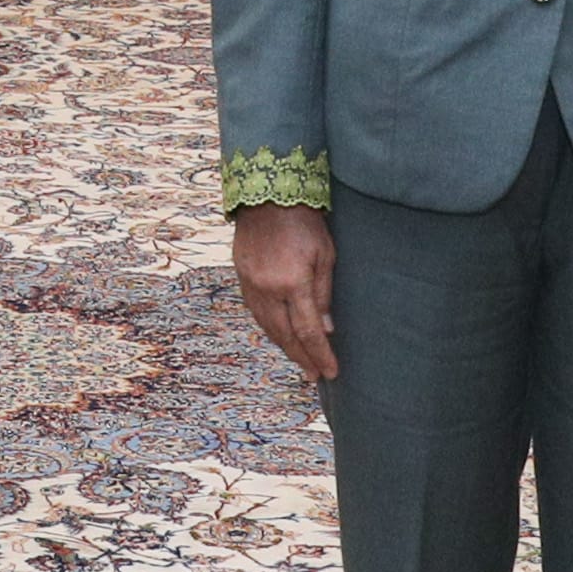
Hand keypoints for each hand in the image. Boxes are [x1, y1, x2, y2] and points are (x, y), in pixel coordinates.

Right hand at [232, 203, 338, 382]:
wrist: (266, 196)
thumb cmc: (304, 222)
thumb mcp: (325, 255)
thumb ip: (324, 293)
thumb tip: (326, 328)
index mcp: (293, 283)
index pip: (309, 330)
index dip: (320, 354)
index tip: (331, 372)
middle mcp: (268, 289)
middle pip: (285, 335)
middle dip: (301, 358)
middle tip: (314, 375)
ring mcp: (251, 285)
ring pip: (267, 327)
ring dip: (284, 346)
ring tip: (300, 360)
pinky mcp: (241, 278)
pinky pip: (256, 312)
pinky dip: (269, 328)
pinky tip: (279, 335)